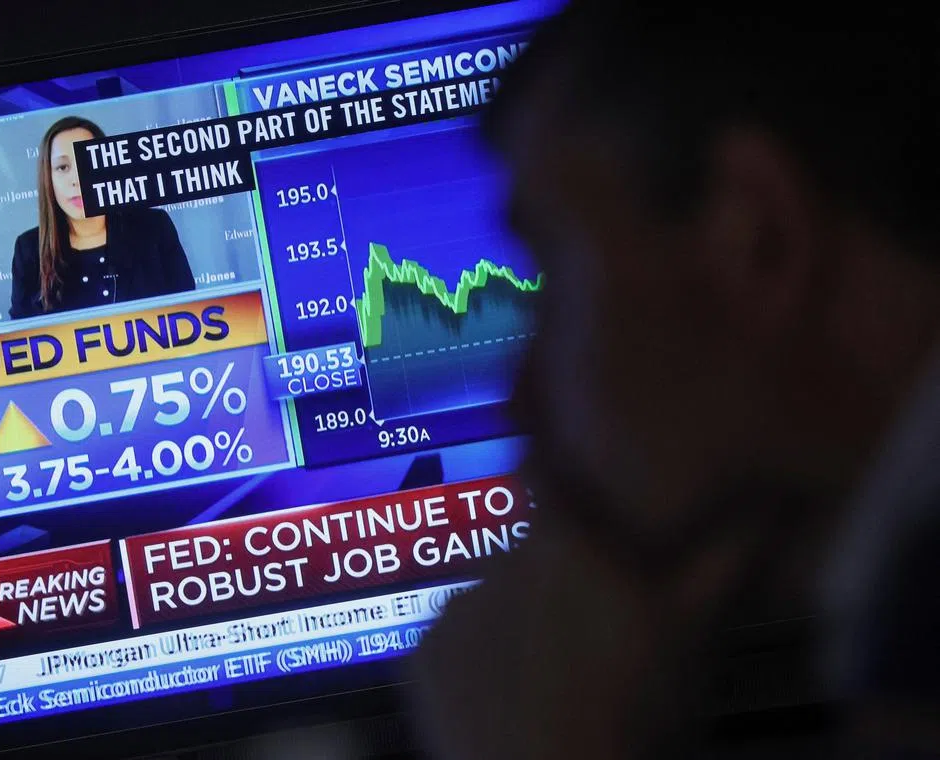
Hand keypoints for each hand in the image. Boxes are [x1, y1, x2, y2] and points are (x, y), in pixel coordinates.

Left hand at [411, 502, 773, 759]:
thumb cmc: (634, 708)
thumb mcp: (691, 632)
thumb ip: (722, 557)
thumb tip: (764, 500)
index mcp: (557, 539)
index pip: (537, 467)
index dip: (549, 469)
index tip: (560, 481)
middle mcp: (493, 560)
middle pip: (524, 548)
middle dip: (551, 572)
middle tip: (586, 623)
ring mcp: (452, 609)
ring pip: (491, 598)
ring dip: (516, 619)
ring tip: (555, 672)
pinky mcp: (423, 656)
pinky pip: (455, 642)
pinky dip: (478, 659)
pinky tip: (514, 694)